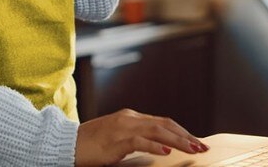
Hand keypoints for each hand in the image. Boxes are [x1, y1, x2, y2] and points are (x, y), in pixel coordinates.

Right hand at [74, 109, 207, 165]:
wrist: (65, 144)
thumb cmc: (89, 146)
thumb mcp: (116, 140)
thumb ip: (135, 139)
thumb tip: (157, 147)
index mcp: (130, 117)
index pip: (162, 122)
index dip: (181, 131)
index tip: (195, 142)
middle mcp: (128, 118)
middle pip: (165, 124)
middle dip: (186, 135)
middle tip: (202, 146)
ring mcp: (122, 127)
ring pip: (157, 130)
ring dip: (178, 140)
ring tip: (193, 149)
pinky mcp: (115, 139)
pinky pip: (139, 140)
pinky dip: (155, 145)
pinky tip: (167, 151)